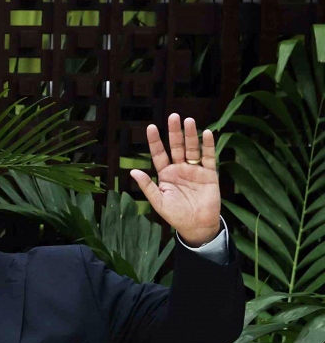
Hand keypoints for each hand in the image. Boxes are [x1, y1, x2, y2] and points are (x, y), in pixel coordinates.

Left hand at [129, 114, 221, 245]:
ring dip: (190, 135)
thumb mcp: (158, 202)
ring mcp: (195, 170)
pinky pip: (209, 157)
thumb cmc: (175, 215)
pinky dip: (207, 146)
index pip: (159, 154)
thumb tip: (133, 172)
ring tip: (188, 121)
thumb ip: (147, 186)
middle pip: (176, 147)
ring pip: (192, 149)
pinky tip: (206, 133)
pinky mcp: (209, 174)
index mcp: (165, 174)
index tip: (151, 127)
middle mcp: (179, 169)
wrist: (197, 225)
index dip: (155, 141)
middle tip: (173, 116)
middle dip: (174, 132)